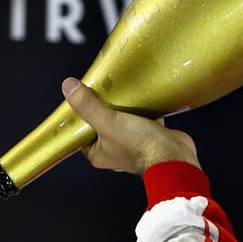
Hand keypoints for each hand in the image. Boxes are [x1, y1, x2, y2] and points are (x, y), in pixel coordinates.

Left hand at [62, 78, 200, 174]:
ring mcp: (132, 145)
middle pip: (102, 124)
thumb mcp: (108, 122)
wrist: (174, 155)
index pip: (82, 132)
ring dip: (123, 107)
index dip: (81, 115)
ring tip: (121, 90)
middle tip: (102, 89)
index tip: (82, 97)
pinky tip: (142, 96)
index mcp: (99, 153)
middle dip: (104, 107)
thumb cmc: (140, 145)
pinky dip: (141, 109)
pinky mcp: (149, 137)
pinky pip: (141, 119)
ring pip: (122, 120)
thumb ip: (88, 106)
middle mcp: (114, 151)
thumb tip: (68, 87)